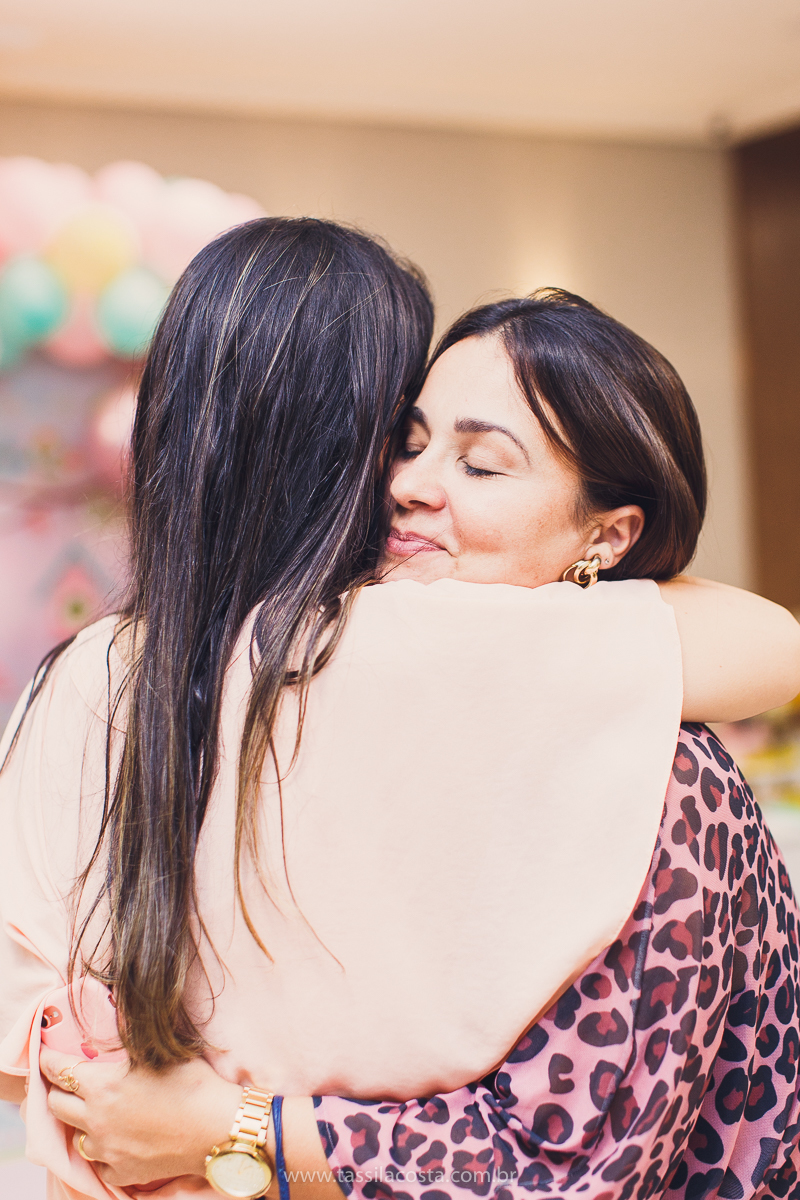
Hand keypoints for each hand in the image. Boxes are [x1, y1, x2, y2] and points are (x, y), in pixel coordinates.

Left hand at [40, 1047, 240, 1188]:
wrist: (217, 1128)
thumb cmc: (192, 1084)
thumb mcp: (159, 1052)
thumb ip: (129, 1040)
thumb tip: (115, 1019)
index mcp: (102, 1086)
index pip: (59, 1070)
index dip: (50, 1060)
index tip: (48, 1055)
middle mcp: (96, 1120)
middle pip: (56, 1105)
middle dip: (58, 1091)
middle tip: (70, 1083)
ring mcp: (107, 1149)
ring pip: (76, 1135)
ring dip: (83, 1122)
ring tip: (100, 1112)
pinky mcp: (121, 1171)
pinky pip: (101, 1161)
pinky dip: (105, 1149)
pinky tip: (120, 1139)